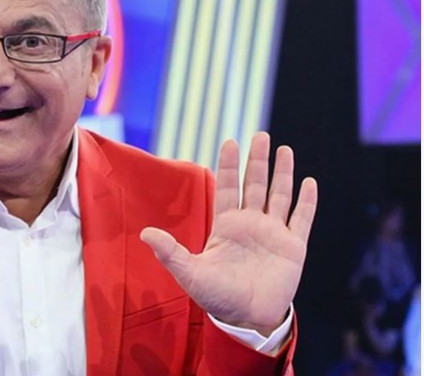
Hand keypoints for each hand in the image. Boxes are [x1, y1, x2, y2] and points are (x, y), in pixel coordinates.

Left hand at [140, 133, 316, 335]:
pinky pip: (302, 219)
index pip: (228, 188)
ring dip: (282, 173)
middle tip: (260, 135)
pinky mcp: (294, 247)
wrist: (248, 319)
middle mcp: (251, 224)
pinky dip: (306, 201)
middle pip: (255, 184)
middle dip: (257, 160)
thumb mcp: (190, 273)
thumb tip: (145, 233)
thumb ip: (171, 252)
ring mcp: (273, 234)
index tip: (230, 142)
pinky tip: (309, 182)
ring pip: (279, 195)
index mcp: (226, 226)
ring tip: (284, 149)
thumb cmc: (217, 297)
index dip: (229, 166)